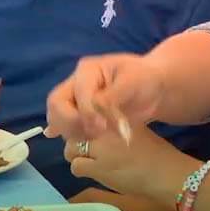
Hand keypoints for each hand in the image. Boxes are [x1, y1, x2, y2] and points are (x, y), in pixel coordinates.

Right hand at [45, 54, 165, 141]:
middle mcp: (76, 84)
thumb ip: (111, 98)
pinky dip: (75, 136)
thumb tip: (95, 117)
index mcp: (87, 70)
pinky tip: (87, 140)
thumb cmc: (144, 79)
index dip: (87, 113)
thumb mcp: (131, 82)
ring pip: (58, 118)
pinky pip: (67, 128)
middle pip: (56, 104)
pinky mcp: (80, 117)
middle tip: (96, 133)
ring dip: (75, 132)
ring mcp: (76, 101)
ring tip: (99, 136)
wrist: (153, 89)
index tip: (104, 128)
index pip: (77, 93)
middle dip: (72, 122)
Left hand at [63, 123, 196, 197]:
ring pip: (70, 149)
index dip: (82, 123)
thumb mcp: (136, 129)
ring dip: (77, 155)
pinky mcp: (98, 168)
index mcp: (115, 116)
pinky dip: (81, 169)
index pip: (86, 113)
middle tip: (85, 147)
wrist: (167, 174)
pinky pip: (76, 167)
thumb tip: (97, 124)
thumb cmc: (157, 153)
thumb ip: (116, 124)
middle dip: (76, 139)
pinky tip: (93, 171)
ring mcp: (100, 149)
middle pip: (74, 130)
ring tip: (89, 160)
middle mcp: (105, 129)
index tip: (86, 131)